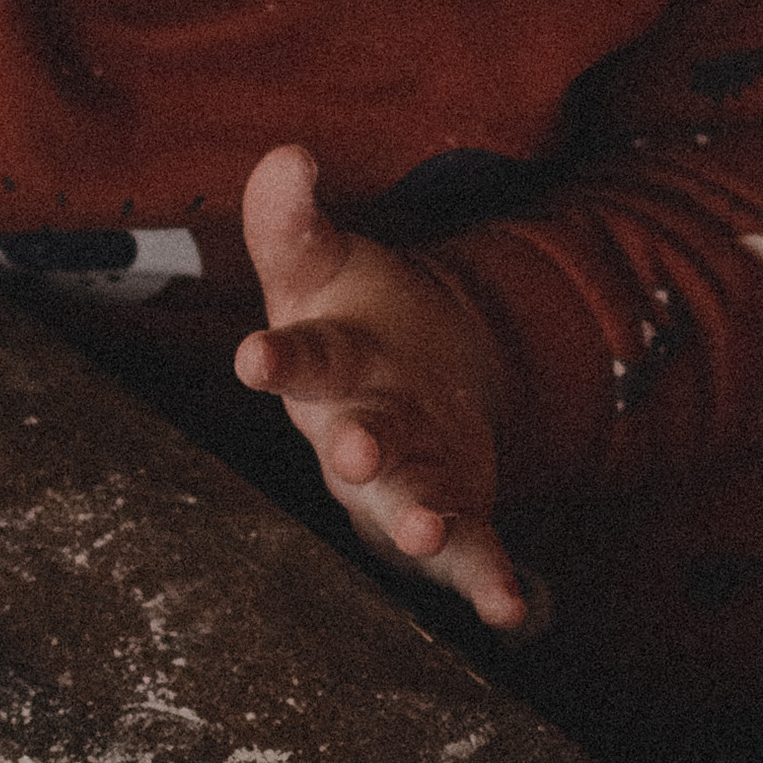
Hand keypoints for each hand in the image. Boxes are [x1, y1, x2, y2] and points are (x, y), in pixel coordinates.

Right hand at [233, 146, 532, 628]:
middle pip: (358, 439)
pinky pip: (468, 553)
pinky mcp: (453, 514)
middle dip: (359, 446)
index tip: (252, 358)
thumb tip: (287, 153)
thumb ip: (293, 218)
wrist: (411, 373)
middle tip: (356, 450)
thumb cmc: (352, 320)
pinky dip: (485, 581)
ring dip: (415, 520)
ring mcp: (404, 479)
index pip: (299, 356)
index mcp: (329, 362)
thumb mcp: (322, 261)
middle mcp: (358, 428)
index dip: (277, 359)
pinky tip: (510, 609)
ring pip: (406, 504)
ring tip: (424, 530)